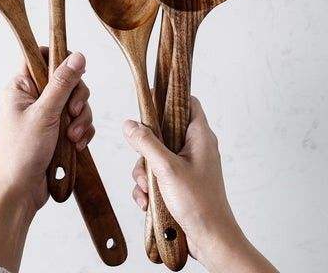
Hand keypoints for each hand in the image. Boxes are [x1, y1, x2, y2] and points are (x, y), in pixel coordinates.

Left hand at [0, 49, 93, 211]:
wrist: (21, 192)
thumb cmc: (21, 153)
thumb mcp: (44, 114)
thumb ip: (62, 84)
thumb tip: (77, 56)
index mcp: (22, 87)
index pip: (40, 56)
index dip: (59, 58)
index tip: (76, 69)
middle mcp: (34, 97)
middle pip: (66, 79)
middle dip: (76, 97)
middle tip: (74, 112)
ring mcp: (47, 114)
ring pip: (75, 101)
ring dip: (80, 118)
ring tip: (73, 137)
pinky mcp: (58, 130)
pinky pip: (78, 121)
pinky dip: (81, 130)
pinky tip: (76, 144)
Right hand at [124, 97, 277, 272]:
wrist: (210, 241)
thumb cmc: (199, 204)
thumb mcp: (166, 168)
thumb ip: (146, 143)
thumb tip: (129, 124)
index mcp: (200, 137)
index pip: (187, 102)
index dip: (168, 97)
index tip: (148, 98)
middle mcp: (194, 148)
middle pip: (162, 131)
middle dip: (145, 150)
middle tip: (145, 163)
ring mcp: (186, 166)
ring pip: (154, 156)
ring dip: (144, 173)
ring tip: (148, 189)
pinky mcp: (179, 183)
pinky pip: (156, 175)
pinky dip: (148, 187)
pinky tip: (148, 201)